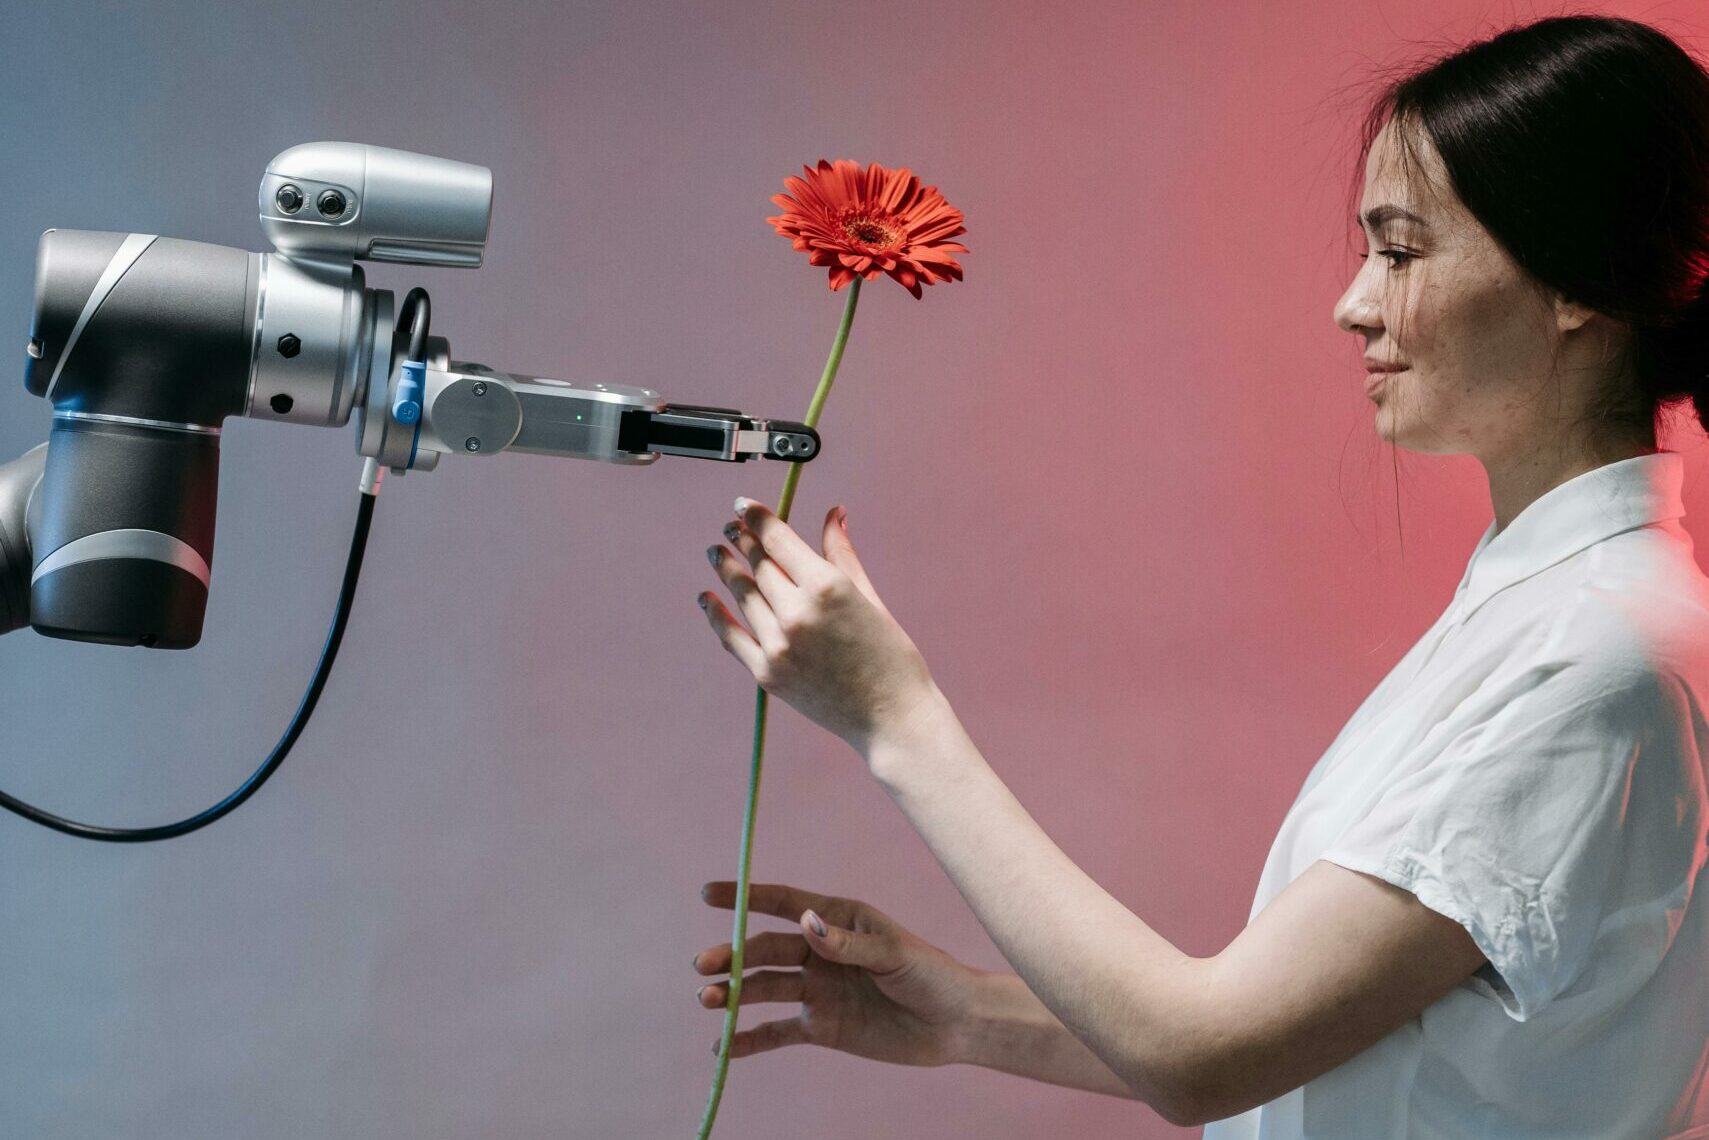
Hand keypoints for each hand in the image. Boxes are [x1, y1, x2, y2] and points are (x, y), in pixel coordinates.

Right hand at [693, 880, 982, 1065]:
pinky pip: (777, 1034)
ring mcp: (818, 991)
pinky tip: (722, 1048)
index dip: (744, 898)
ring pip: (764, 989)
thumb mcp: (895, 954)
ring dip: (733, 995)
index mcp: (837, 920)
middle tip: (703, 966)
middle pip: (765, 951)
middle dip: (732, 956)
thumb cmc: (932, 976)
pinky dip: (749, 1040)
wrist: (956, 1025)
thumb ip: (848, 943)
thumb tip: (806, 922)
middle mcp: (820, 953)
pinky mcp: (821, 1028)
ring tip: (707, 1001)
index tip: (707, 894)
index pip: (783, 904)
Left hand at [699, 500, 939, 751]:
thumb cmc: (891, 655)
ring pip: (742, 595)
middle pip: (758, 565)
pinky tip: (706, 597)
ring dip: (726, 570)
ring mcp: (778, 645)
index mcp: (827, 587)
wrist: (891, 717)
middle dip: (742, 541)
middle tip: (731, 528)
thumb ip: (842, 554)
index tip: (743, 505)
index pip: (777, 539)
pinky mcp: (767, 674)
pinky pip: (731, 637)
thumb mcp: (870, 597)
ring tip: (716, 554)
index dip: (756, 517)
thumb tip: (834, 514)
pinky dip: (715, 614)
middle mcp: (797, 612)